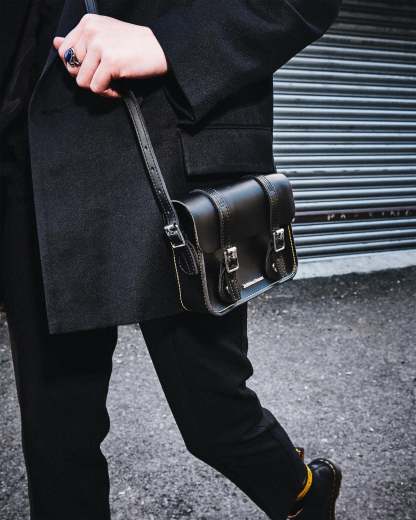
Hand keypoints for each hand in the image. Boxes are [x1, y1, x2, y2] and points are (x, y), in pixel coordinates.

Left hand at [53, 14, 167, 97]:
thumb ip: (80, 40)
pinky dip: (108, 94)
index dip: (78, 67)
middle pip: (72, 69)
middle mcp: (90, 31)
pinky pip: (96, 88)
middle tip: (106, 77)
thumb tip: (55, 43)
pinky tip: (120, 88)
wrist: (161, 49)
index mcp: (87, 23)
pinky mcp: (109, 61)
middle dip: (88, 78)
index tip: (95, 69)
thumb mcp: (104, 36)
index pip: (65, 52)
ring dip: (98, 88)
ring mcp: (99, 46)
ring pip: (82, 81)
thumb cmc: (135, 45)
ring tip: (113, 83)